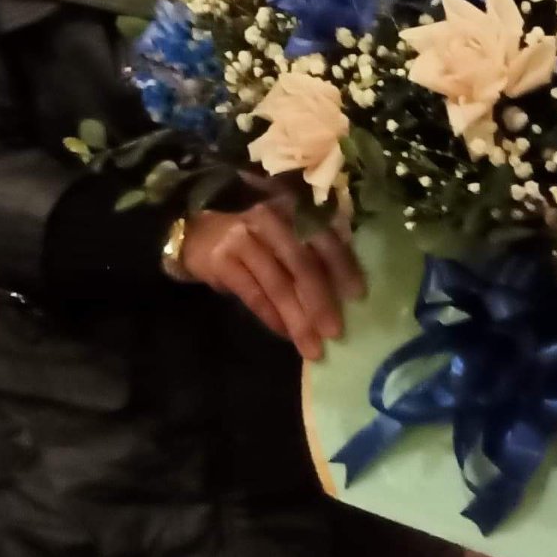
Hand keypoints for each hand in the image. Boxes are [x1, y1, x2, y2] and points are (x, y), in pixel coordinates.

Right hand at [175, 205, 366, 362]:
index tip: (357, 296)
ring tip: (311, 346)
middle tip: (335, 332)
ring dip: (297, 319)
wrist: (199, 235)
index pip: (324, 238)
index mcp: (293, 210)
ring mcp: (243, 238)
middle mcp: (270, 219)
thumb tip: (347, 293)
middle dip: (320, 302)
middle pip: (301, 264)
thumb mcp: (286, 237)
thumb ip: (313, 253)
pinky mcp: (222, 259)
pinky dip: (271, 316)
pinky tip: (285, 334)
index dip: (343, 267)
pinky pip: (253, 294)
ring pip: (278, 284)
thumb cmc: (257, 241)